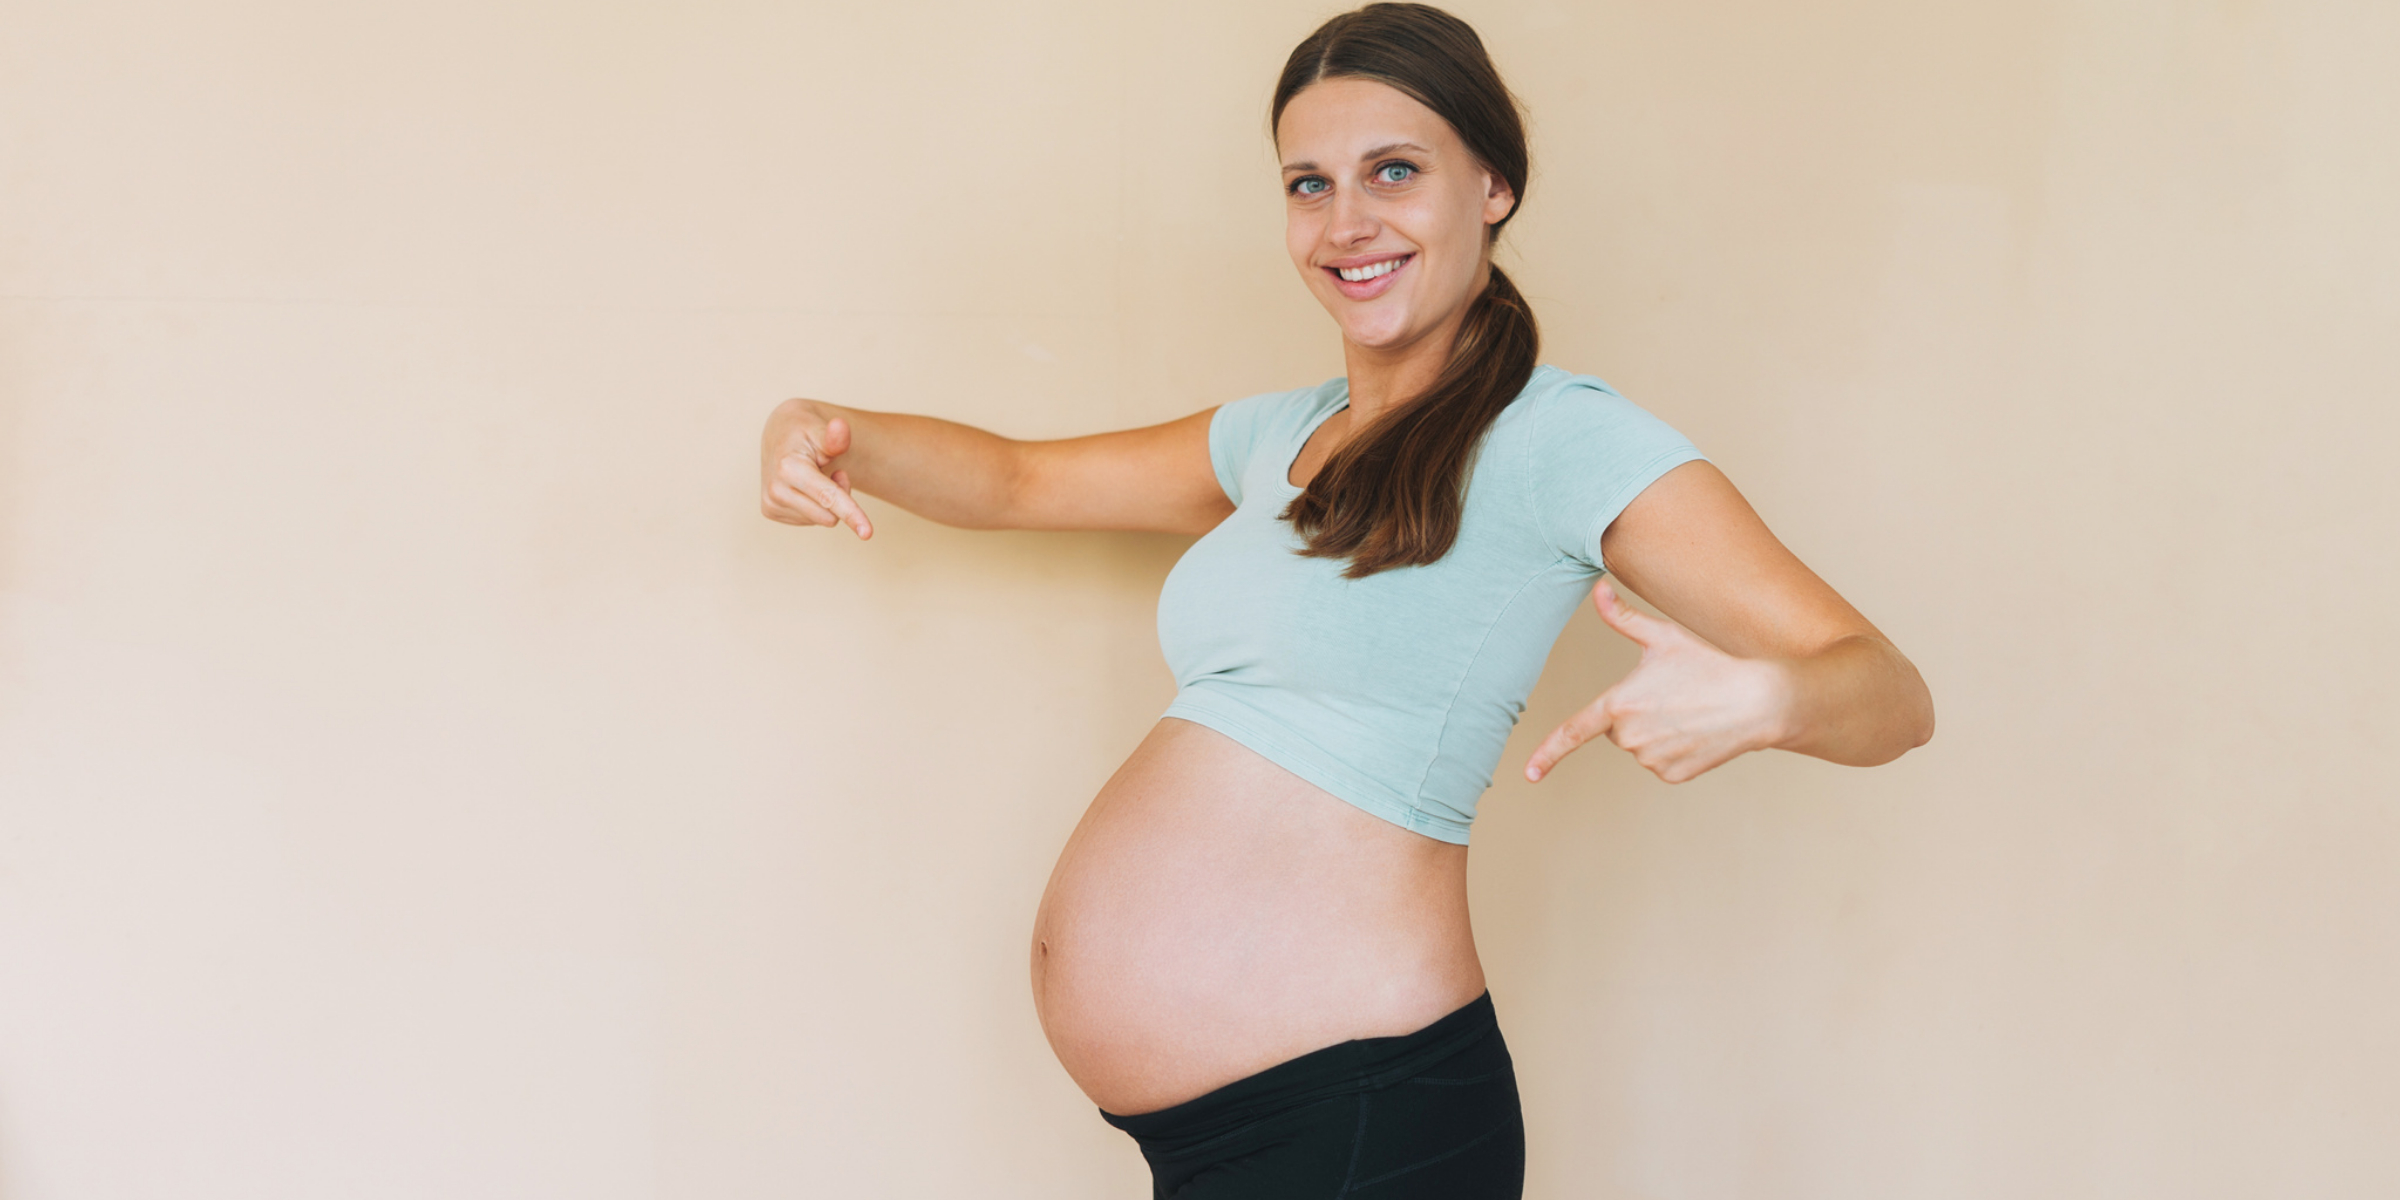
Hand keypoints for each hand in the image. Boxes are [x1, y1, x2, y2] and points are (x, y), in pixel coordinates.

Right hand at [760, 398, 872, 537]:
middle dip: (841, 498)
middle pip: (829, 515)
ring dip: (827, 501)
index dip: (851, 513)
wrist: (780, 434)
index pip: (828, 497)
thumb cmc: (806, 431)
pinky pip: (809, 520)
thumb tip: (840, 426)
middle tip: (836, 473)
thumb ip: (836, 436)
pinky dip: (814, 505)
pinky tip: (804, 486)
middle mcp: (776, 489)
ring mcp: (770, 502)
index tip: (867, 533)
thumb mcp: (822, 429)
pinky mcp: (770, 511)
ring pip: (821, 520)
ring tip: (817, 475)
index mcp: (788, 468)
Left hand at [1524, 580, 1792, 784]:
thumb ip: (1623, 617)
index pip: (1574, 732)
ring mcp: (1652, 760)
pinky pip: (1663, 763)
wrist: (1760, 701)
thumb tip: (1598, 589)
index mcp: (1619, 704)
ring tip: (1690, 710)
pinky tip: (1699, 731)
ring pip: (1640, 746)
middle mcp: (1630, 737)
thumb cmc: (1711, 663)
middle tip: (1672, 694)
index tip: (1528, 775)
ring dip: (1657, 731)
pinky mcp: (1673, 775)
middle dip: (1635, 713)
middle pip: (1616, 728)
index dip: (1548, 753)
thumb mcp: (1665, 636)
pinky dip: (1677, 749)